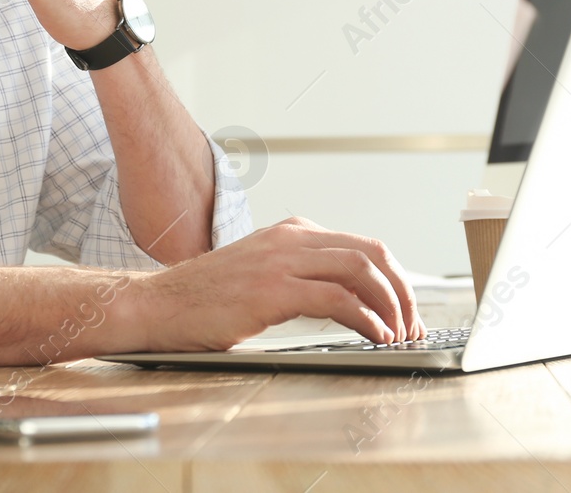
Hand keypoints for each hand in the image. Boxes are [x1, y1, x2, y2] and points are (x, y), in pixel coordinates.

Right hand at [127, 216, 425, 350]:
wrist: (158, 305)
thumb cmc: (203, 298)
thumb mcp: (260, 272)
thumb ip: (299, 275)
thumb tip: (345, 298)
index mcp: (291, 233)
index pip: (362, 245)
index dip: (393, 279)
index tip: (404, 309)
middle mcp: (290, 239)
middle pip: (371, 253)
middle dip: (402, 289)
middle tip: (412, 323)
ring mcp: (281, 261)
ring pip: (361, 270)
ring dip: (391, 306)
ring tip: (399, 334)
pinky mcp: (272, 291)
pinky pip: (338, 300)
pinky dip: (367, 319)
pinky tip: (375, 336)